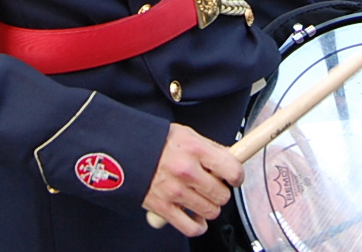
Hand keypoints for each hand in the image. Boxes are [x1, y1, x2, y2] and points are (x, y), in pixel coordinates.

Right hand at [142, 124, 242, 238]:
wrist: (125, 151)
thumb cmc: (154, 141)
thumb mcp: (185, 134)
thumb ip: (209, 147)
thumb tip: (231, 158)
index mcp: (194, 149)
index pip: (232, 169)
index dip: (237, 176)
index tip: (234, 177)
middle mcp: (186, 171)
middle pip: (222, 194)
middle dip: (221, 191)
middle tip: (212, 185)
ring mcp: (175, 192)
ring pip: (210, 211)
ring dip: (210, 207)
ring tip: (201, 197)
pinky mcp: (164, 208)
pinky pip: (191, 228)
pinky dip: (198, 225)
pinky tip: (196, 216)